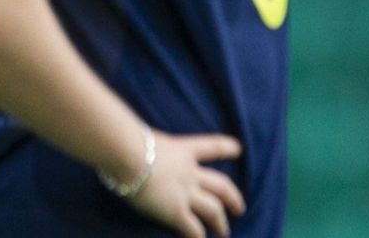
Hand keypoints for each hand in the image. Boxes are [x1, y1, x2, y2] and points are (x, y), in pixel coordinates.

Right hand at [128, 132, 246, 237]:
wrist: (129, 155)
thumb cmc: (129, 144)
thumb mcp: (147, 140)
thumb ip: (149, 147)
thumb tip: (135, 147)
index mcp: (184, 150)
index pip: (213, 146)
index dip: (228, 149)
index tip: (238, 150)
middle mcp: (191, 173)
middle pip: (221, 185)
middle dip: (233, 197)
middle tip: (240, 208)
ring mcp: (185, 193)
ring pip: (213, 210)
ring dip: (220, 222)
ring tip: (224, 231)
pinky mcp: (175, 212)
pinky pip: (193, 228)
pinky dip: (198, 236)